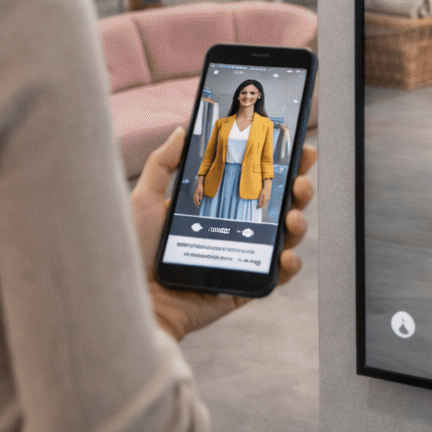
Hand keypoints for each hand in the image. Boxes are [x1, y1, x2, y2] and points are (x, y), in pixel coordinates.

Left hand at [131, 126, 315, 340]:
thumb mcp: (144, 200)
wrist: (131, 302)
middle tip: (301, 181)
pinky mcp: (245, 285)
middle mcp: (234, 228)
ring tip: (292, 218)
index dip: (280, 163)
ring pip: (285, 236)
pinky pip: (278, 275)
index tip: (298, 146)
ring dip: (298, 222)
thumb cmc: (130, 252)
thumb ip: (163, 164)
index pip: (254, 178)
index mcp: (215, 205)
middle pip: (278, 204)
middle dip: (299, 188)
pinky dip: (290, 264)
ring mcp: (242, 257)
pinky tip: (285, 254)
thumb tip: (182, 129)